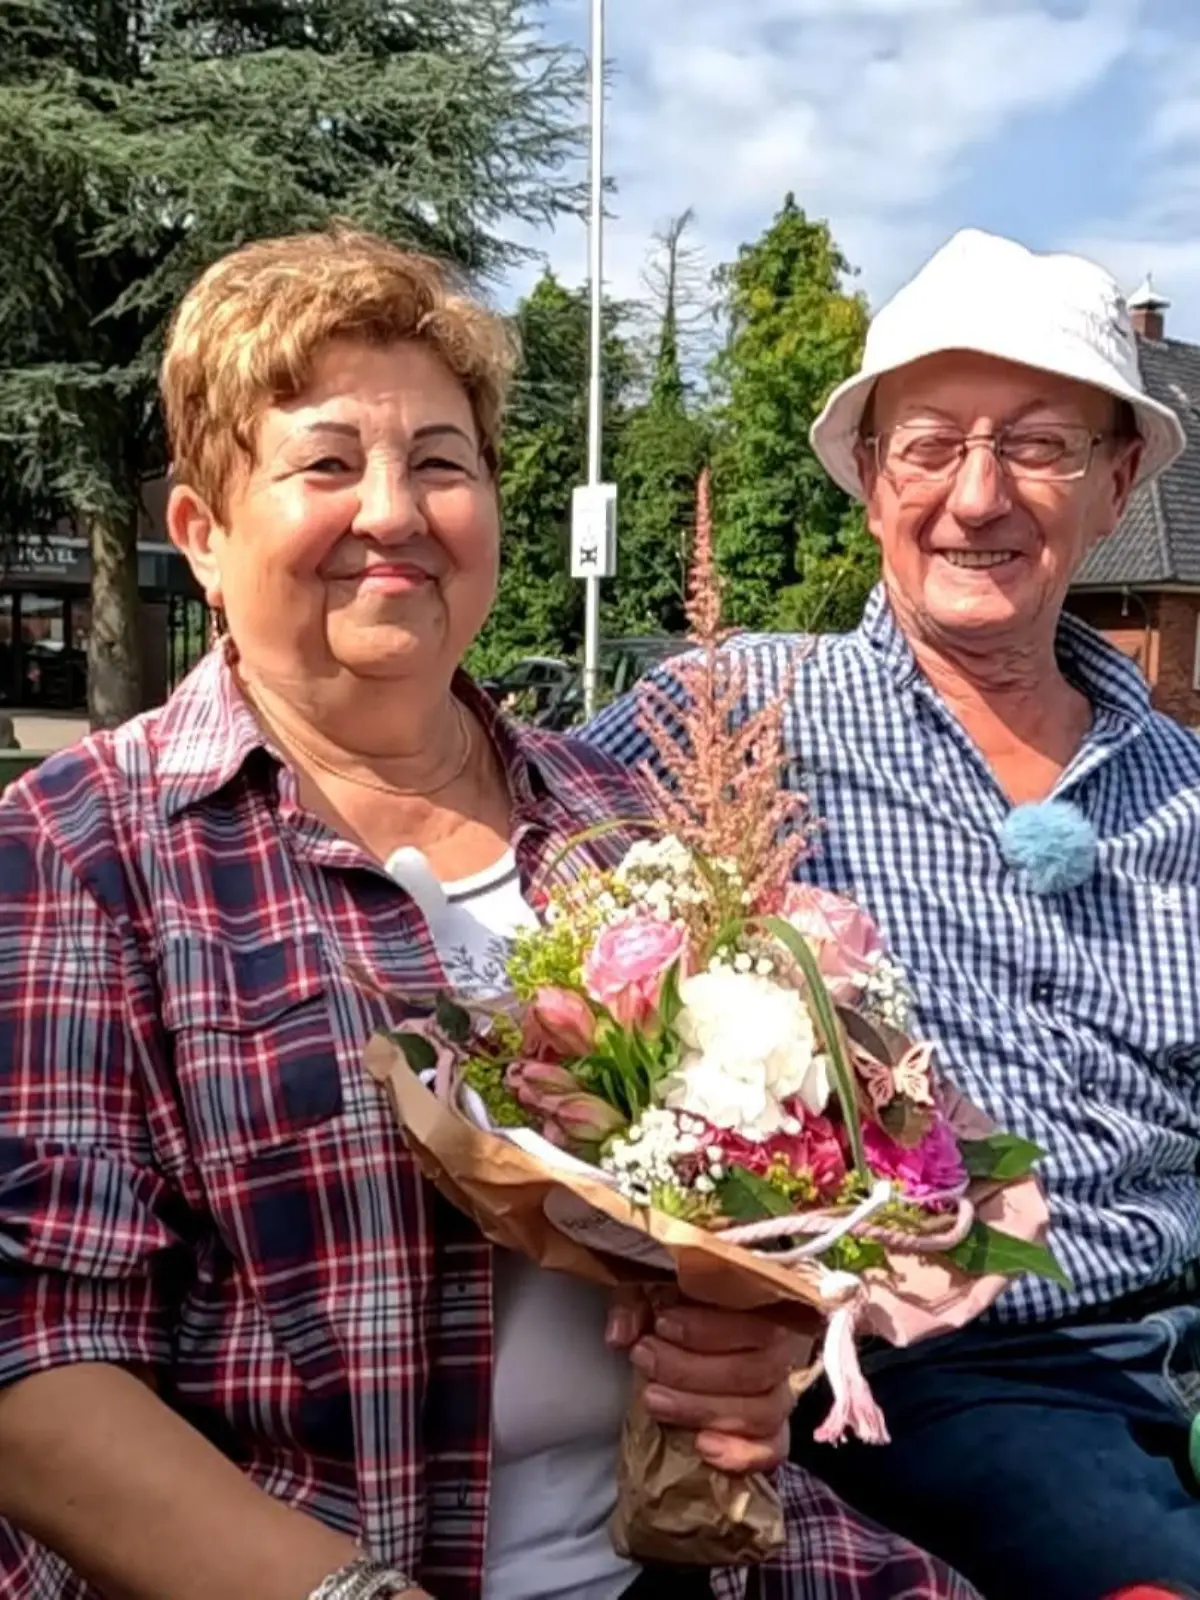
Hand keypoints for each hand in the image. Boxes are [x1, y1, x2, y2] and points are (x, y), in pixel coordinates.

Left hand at [606, 1293, 805, 1475]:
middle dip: (690, 1370)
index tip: (660, 1325)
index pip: (752, 1321)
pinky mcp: (774, 1434)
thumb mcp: (652, 1293)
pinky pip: (774, 1450)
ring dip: (702, 1408)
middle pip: (753, 1371)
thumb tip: (620, 1334)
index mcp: (761, 1308)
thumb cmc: (675, 1310)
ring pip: (762, 1411)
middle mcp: (780, 1353)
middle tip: (643, 1359)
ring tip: (652, 1399)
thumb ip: (636, 1303)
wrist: (689, 1350)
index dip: (707, 1329)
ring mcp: (780, 1395)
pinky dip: (741, 1452)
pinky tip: (700, 1446)